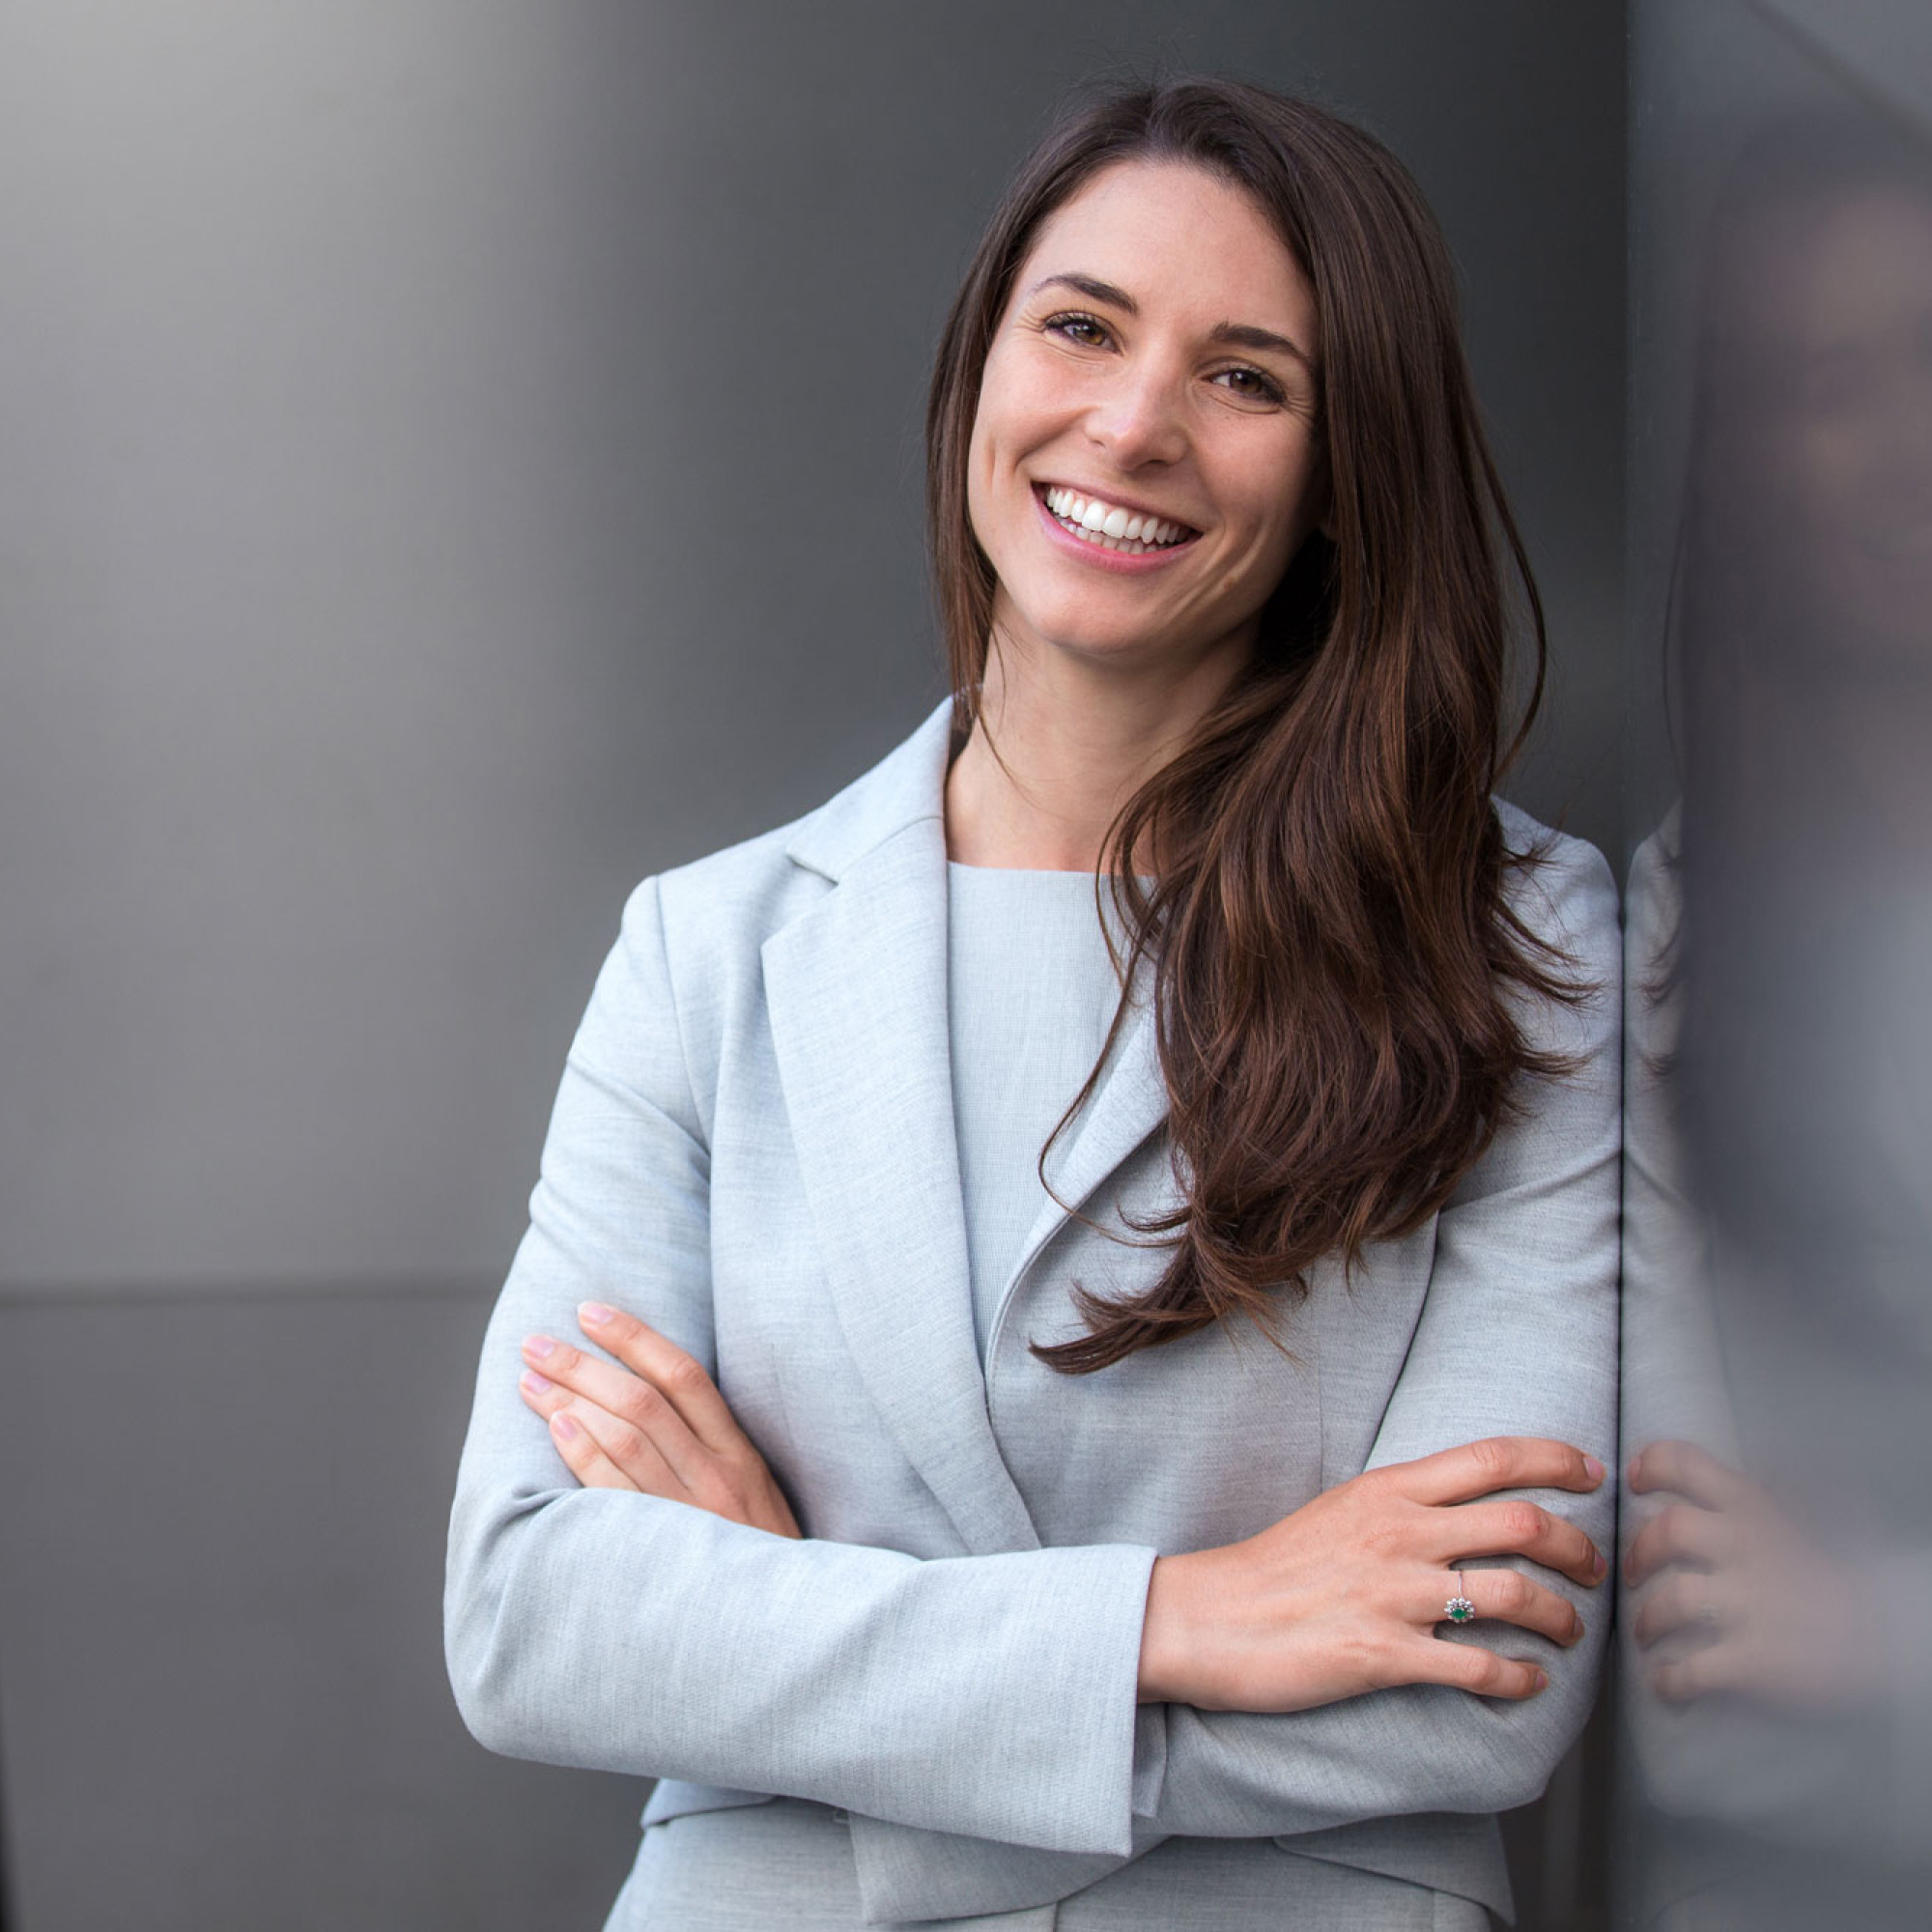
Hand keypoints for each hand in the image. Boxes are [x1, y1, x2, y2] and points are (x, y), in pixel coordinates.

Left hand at [518, 1302, 801, 1538]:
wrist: (783, 1630)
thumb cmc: (759, 1556)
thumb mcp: (756, 1493)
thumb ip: (714, 1449)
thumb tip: (650, 1398)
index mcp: (740, 1454)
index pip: (683, 1375)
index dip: (634, 1337)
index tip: (590, 1311)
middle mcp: (717, 1476)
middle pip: (642, 1401)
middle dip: (583, 1364)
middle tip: (537, 1342)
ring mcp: (691, 1514)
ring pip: (624, 1439)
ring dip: (570, 1402)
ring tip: (530, 1380)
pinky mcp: (665, 1551)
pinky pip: (615, 1495)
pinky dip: (584, 1455)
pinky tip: (556, 1428)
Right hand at [1138, 1436, 1606, 1710]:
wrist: (1209, 1618)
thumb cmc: (1276, 1567)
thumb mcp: (1343, 1509)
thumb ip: (1405, 1504)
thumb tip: (1469, 1506)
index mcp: (1388, 1490)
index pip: (1493, 1457)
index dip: (1558, 1460)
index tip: (1594, 1475)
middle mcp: (1399, 1532)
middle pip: (1523, 1523)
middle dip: (1579, 1547)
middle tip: (1595, 1567)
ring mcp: (1394, 1593)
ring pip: (1515, 1595)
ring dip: (1561, 1617)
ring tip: (1570, 1630)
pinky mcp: (1385, 1654)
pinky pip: (1480, 1667)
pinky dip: (1521, 1679)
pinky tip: (1530, 1683)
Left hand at [1626, 1439, 1879, 1709]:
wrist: (1896, 1644)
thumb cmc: (1839, 1582)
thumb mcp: (1810, 1523)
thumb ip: (1775, 1495)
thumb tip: (1758, 1463)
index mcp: (1758, 1511)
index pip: (1689, 1465)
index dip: (1653, 1466)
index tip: (1635, 1478)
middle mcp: (1751, 1549)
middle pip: (1667, 1531)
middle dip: (1639, 1552)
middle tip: (1633, 1573)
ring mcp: (1754, 1605)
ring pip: (1672, 1600)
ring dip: (1648, 1620)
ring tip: (1648, 1635)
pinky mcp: (1760, 1661)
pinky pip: (1695, 1669)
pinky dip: (1671, 1679)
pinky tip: (1667, 1683)